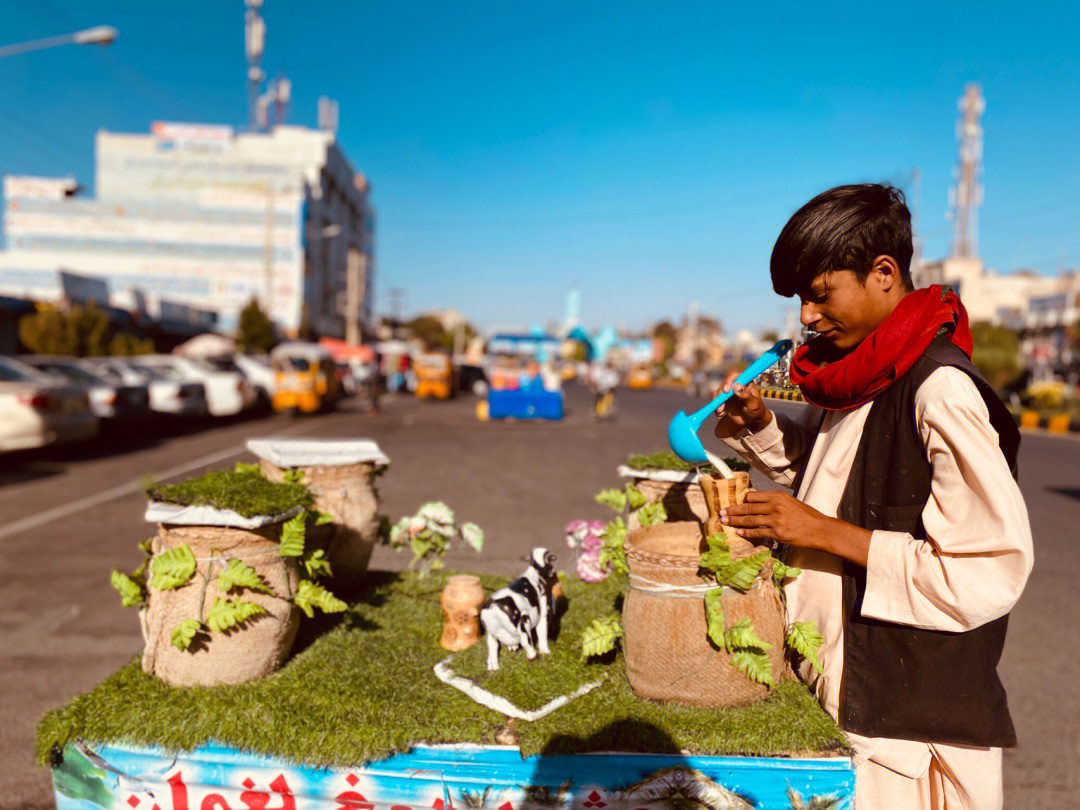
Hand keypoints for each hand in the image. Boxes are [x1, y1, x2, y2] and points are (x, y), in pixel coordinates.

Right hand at [712, 371, 772, 438]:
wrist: (752, 420)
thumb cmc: (756, 410)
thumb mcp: (754, 404)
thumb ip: (746, 395)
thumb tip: (737, 386)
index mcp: (745, 382)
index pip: (735, 376)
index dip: (729, 381)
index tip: (726, 390)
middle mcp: (735, 385)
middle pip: (724, 384)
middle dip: (720, 394)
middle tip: (721, 405)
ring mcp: (729, 393)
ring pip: (718, 392)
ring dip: (717, 402)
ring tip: (720, 411)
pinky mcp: (724, 400)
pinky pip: (716, 401)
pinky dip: (716, 407)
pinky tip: (720, 414)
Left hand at [720, 490, 870, 565]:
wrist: (820, 529)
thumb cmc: (806, 516)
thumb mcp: (790, 502)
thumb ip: (774, 502)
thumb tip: (757, 504)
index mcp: (777, 496)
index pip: (753, 496)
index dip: (742, 501)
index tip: (734, 504)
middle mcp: (775, 506)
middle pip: (747, 508)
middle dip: (732, 510)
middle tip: (721, 512)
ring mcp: (775, 520)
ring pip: (749, 520)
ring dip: (734, 521)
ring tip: (724, 521)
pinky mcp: (777, 533)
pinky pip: (757, 533)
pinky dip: (746, 532)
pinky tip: (738, 532)